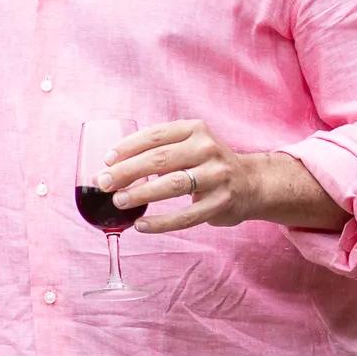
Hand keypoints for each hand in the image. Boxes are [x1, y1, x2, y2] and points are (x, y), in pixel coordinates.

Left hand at [99, 119, 258, 233]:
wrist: (252, 183)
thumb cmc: (205, 163)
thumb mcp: (187, 145)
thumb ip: (156, 150)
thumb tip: (109, 167)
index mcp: (194, 130)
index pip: (154, 135)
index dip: (127, 147)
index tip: (106, 161)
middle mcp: (208, 149)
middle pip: (160, 159)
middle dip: (127, 172)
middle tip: (103, 183)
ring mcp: (217, 175)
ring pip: (173, 185)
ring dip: (141, 194)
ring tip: (119, 201)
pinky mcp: (222, 202)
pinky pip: (186, 216)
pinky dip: (160, 223)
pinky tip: (141, 225)